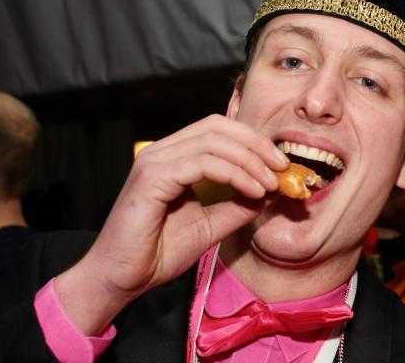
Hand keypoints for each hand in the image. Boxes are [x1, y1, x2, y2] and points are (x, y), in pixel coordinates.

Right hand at [54, 114, 288, 334]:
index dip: (254, 141)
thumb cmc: (159, 252)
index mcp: (174, 156)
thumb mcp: (212, 223)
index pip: (219, 129)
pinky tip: (253, 191)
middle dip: (257, 144)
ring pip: (213, 141)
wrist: (121, 279)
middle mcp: (162, 151)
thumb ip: (240, 203)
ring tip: (271, 184)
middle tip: (283, 167)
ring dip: (250, 160)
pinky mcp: (151, 177)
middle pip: (218, 127)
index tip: (282, 165)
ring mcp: (154, 160)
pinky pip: (202, 163)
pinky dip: (234, 173)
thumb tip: (274, 187)